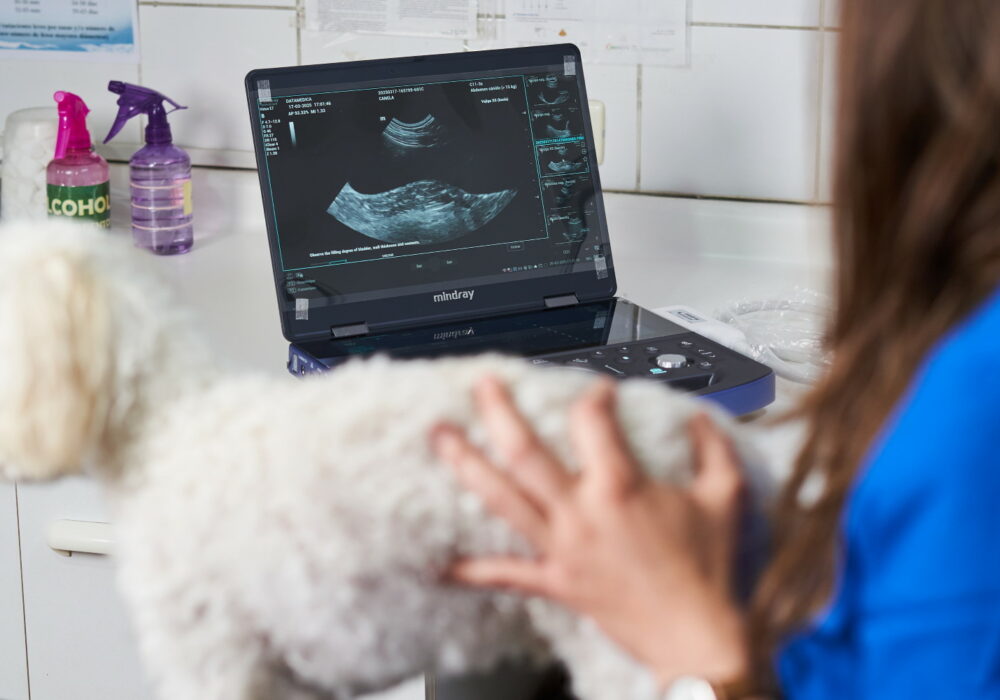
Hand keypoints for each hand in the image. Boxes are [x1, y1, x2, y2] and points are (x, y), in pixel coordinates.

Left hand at [431, 376, 750, 685]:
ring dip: (466, 464)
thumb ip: (712, 449)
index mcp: (619, 487)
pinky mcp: (555, 581)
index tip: (598, 390)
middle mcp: (581, 512)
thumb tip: (700, 417)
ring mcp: (561, 547)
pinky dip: (473, 569)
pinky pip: (505, 573)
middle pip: (523, 452)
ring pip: (501, 498)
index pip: (590, 421)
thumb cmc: (707, 571)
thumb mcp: (724, 498)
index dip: (593, 394)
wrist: (694, 637)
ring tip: (441, 437)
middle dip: (497, 412)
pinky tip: (444, 563)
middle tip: (483, 385)